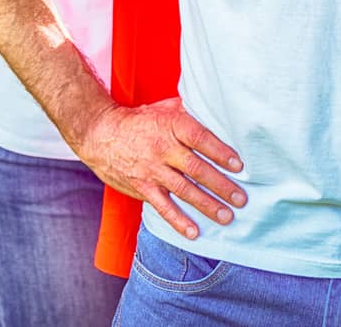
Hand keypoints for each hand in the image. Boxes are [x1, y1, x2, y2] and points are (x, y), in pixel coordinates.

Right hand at [74, 98, 245, 240]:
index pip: (199, 138)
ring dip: (206, 205)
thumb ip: (188, 112)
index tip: (238, 165)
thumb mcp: (163, 109)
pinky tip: (193, 232)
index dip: (220, 152)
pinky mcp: (141, 187)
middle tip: (241, 198)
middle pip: (196, 168)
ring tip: (226, 216)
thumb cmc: (139, 121)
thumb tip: (218, 112)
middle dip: (220, 185)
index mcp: (170, 125)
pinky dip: (178, 220)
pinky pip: (162, 206)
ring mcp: (151, 170)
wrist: (100, 134)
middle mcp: (162, 148)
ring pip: (183, 189)